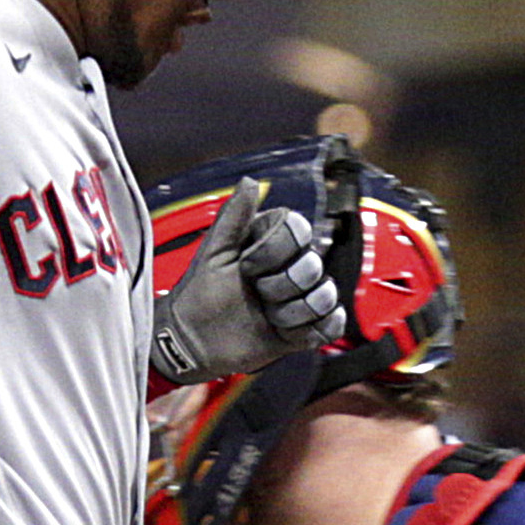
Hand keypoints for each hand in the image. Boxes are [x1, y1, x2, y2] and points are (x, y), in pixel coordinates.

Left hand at [150, 175, 338, 386]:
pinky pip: (331, 324)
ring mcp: (300, 299)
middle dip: (280, 285)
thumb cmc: (199, 295)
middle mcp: (290, 267)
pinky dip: (312, 329)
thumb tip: (250, 182)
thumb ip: (234, 216)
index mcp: (271, 243)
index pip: (297, 230)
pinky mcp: (306, 329)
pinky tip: (287, 331)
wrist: (194, 341)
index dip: (274, 250)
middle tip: (255, 293)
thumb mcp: (214, 251)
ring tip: (267, 316)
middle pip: (312, 265)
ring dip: (291, 311)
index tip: (246, 265)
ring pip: (323, 296)